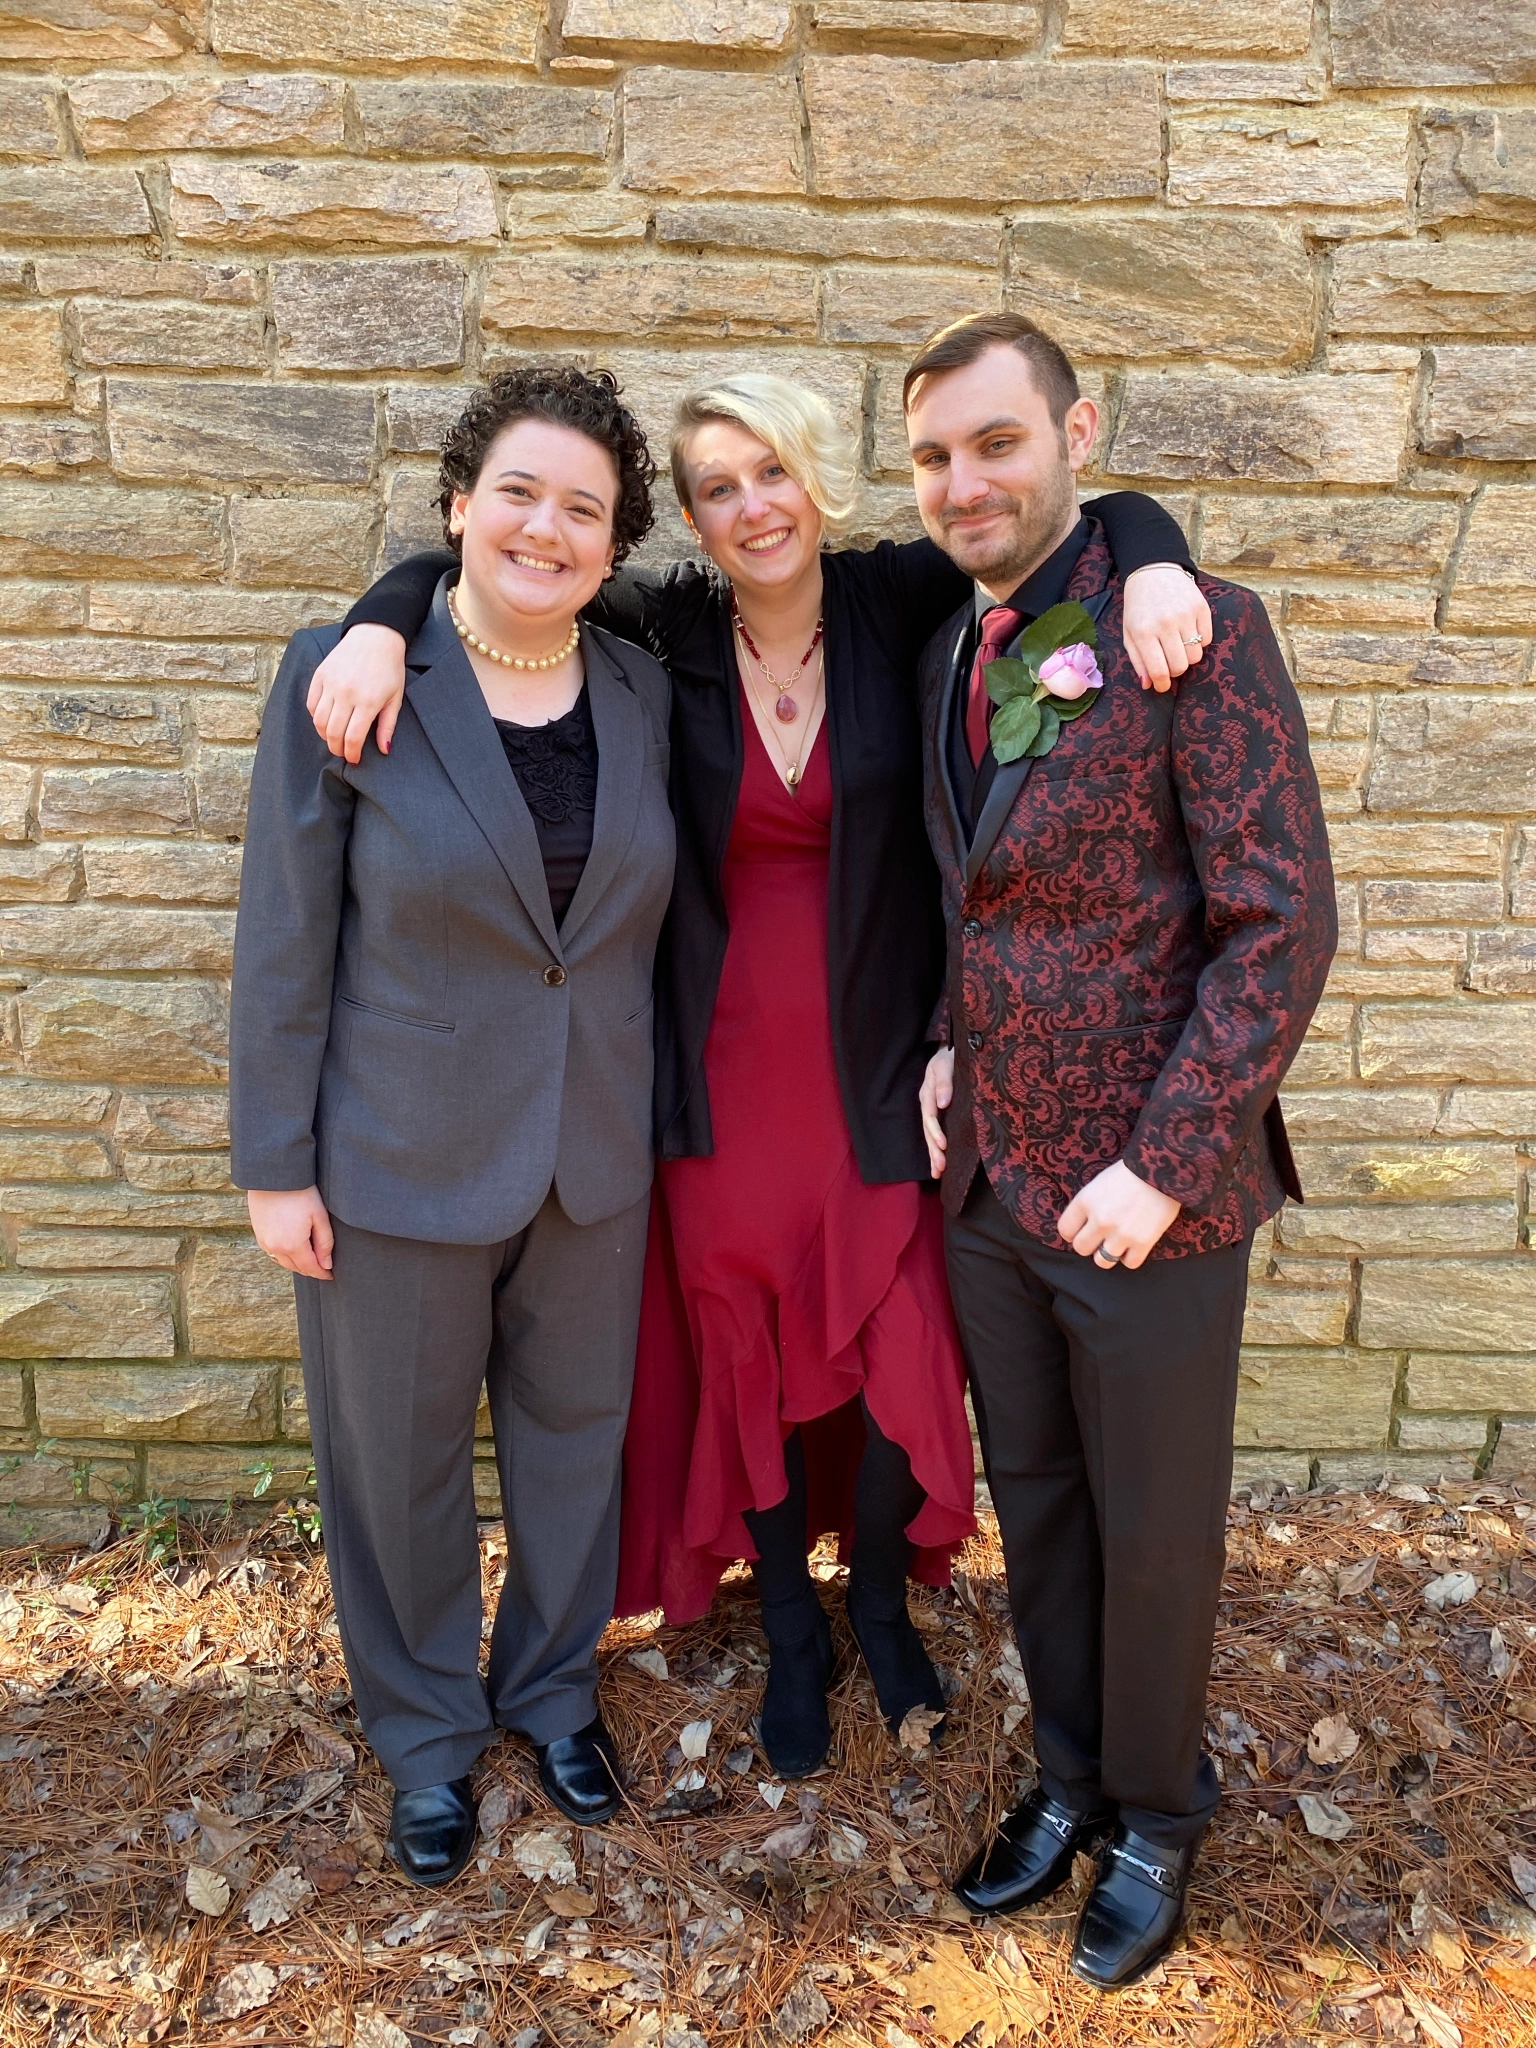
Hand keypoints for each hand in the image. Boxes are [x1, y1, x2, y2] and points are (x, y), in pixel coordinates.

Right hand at [248, 1187, 334, 1280]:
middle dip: (310, 1269)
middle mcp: (275, 1247)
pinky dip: (284, 1254)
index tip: (331, 1275)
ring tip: (310, 1258)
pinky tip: (292, 1248)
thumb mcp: (319, 1216)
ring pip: (283, 1262)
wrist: (274, 1175)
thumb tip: (327, 1265)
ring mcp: (264, 1241)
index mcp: (293, 1245)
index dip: (322, 1273)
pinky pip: (272, 1252)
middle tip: (323, 1267)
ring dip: (296, 1263)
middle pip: (296, 1267)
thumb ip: (324, 1243)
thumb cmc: (300, 1192)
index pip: (310, 1268)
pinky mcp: (258, 1233)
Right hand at [306, 623, 407, 763]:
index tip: (354, 759)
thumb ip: (387, 726)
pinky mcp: (320, 675)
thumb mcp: (396, 698)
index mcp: (367, 701)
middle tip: (342, 752)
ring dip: (324, 735)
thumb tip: (384, 750)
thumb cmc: (389, 668)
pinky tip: (326, 720)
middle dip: (336, 748)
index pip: (353, 738)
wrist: (375, 636)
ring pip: (319, 720)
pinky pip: (311, 704)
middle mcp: (346, 694)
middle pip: (333, 732)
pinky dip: (316, 716)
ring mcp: (331, 684)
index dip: (352, 753)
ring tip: (333, 738)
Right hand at [919, 1047, 954, 1176]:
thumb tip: (943, 1103)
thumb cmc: (949, 1058)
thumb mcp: (945, 1065)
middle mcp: (928, 1105)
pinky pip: (935, 1133)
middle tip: (941, 1167)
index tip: (944, 1145)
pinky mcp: (940, 1114)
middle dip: (934, 1150)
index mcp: (928, 1094)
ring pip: (930, 1135)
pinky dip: (937, 1149)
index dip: (935, 1132)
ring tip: (938, 1172)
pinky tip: (940, 1164)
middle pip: (928, 1131)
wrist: (950, 1053)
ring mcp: (933, 1110)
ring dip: (934, 1154)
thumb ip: (945, 1083)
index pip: (929, 1117)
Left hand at [1057, 1160, 1180, 1270]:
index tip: (1081, 1231)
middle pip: (1081, 1248)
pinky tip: (1133, 1245)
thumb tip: (1082, 1226)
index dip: (1072, 1233)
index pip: (1065, 1230)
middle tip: (1100, 1238)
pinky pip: (1129, 1263)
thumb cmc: (1130, 1172)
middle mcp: (1100, 1220)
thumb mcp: (1098, 1183)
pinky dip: (1131, 1257)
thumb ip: (1087, 1205)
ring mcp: (1121, 1234)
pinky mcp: (1143, 1242)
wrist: (1163, 1170)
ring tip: (1116, 1243)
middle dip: (1089, 1245)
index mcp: (1086, 1201)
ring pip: (1102, 1261)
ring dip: (1108, 1254)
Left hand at [1122, 564, 1211, 693]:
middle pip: (1180, 666)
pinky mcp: (1201, 608)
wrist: (1154, 571)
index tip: (1162, 686)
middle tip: (1169, 663)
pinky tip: (1189, 632)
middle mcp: (1165, 624)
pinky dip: (1200, 642)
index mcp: (1144, 632)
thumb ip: (1138, 660)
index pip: (1158, 670)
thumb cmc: (1139, 607)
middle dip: (1175, 671)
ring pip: (1196, 656)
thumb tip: (1148, 685)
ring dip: (1188, 656)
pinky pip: (1207, 639)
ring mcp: (1185, 615)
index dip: (1162, 684)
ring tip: (1178, 645)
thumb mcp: (1130, 633)